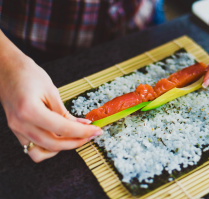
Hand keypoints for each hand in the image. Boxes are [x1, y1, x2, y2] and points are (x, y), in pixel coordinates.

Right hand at [0, 34, 101, 161]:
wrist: (5, 68)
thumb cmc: (27, 74)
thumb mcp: (51, 90)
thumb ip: (64, 112)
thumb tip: (81, 125)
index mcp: (30, 111)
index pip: (63, 129)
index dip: (83, 132)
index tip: (97, 130)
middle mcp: (21, 124)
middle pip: (54, 145)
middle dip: (77, 142)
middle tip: (91, 134)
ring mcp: (16, 130)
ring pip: (42, 152)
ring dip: (62, 148)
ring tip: (76, 137)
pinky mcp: (16, 131)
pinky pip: (32, 148)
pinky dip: (48, 148)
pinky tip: (59, 138)